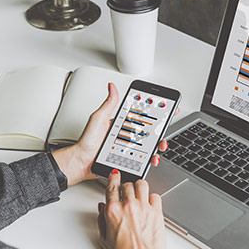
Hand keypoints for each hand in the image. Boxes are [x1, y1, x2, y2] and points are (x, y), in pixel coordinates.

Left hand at [52, 83, 168, 186]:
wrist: (82, 161)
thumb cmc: (87, 141)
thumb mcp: (99, 118)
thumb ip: (108, 104)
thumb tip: (112, 87)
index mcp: (122, 124)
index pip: (142, 115)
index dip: (155, 111)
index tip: (166, 106)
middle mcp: (127, 135)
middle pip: (150, 131)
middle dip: (161, 129)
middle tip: (165, 127)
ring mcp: (129, 148)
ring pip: (150, 146)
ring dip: (159, 145)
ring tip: (160, 145)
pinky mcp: (129, 160)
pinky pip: (143, 160)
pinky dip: (151, 159)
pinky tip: (152, 158)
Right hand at [97, 170, 169, 248]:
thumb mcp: (104, 239)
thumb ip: (101, 220)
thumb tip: (102, 208)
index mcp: (113, 211)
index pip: (112, 186)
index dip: (113, 178)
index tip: (114, 175)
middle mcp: (128, 206)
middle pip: (127, 184)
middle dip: (126, 187)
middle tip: (127, 193)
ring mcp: (144, 208)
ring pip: (142, 184)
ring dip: (139, 187)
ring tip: (139, 193)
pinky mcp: (157, 212)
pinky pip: (155, 196)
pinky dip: (152, 198)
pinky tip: (149, 204)